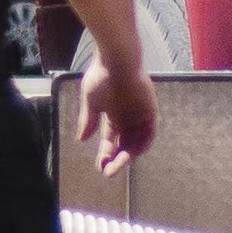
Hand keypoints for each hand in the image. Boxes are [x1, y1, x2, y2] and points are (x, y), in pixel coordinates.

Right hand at [78, 43, 158, 172]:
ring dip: (128, 156)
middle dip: (116, 160)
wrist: (116, 59)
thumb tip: (81, 140)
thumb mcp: (90, 101)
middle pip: (124, 145)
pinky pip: (149, 134)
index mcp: (112, 116)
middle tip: (108, 173)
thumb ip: (87, 120)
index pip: (109, 141)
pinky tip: (131, 153)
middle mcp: (127, 118)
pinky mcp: (150, 111)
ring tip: (117, 166)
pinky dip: (142, 144)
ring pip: (136, 143)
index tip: (99, 167)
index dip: (104, 154)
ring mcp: (139, 115)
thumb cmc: (101, 76)